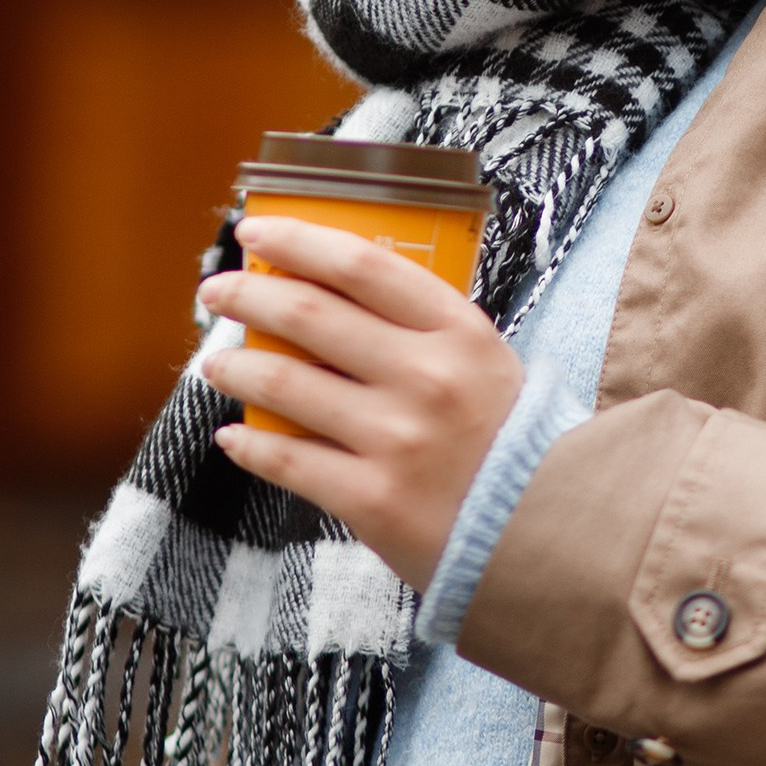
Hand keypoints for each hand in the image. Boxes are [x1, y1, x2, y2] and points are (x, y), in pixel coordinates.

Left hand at [195, 215, 523, 592]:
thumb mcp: (485, 361)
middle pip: (309, 315)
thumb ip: (422, 329)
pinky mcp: (372, 499)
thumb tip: (326, 294)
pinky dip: (249, 444)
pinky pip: (288, 461)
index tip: (256, 232)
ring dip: (238, 365)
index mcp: (457, 332)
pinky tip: (232, 434)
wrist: (549, 534)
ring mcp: (396, 439)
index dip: (298, 240)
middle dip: (248, 294)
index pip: (361, 265)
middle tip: (217, 291)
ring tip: (218, 361)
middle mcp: (425, 377)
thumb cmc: (510, 439)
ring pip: (286, 384)